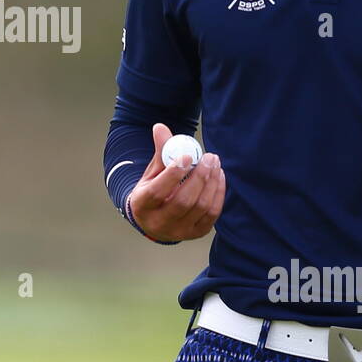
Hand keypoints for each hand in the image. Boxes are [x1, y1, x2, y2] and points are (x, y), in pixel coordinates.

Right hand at [127, 123, 224, 242]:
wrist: (155, 218)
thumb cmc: (153, 189)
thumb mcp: (152, 172)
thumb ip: (160, 151)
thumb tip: (160, 127)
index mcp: (142, 205)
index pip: (158, 192)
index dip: (173, 175)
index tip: (188, 156)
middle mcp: (159, 223)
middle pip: (183, 202)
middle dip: (199, 178)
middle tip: (209, 157)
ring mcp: (179, 231)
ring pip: (200, 207)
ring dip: (211, 183)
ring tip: (215, 163)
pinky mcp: (196, 233)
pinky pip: (212, 214)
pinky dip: (218, 194)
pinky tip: (218, 176)